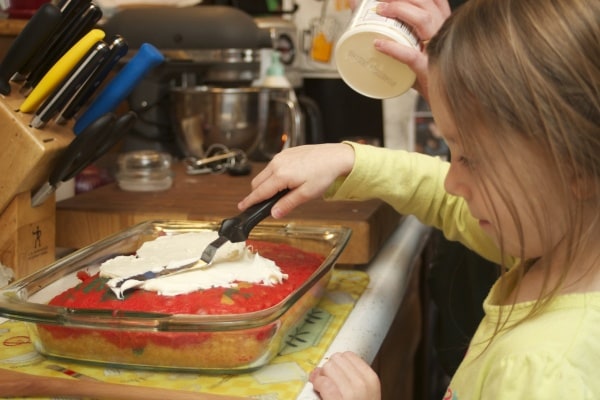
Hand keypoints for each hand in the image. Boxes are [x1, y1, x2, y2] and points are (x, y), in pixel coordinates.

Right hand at [237, 143, 354, 218]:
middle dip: (258, 194)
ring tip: (280, 193)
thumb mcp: (306, 194)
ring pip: (264, 174)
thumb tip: (274, 214)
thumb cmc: (324, 174)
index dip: (250, 201)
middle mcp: (277, 163)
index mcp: (281, 175)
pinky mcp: (286, 153)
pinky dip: (273, 175)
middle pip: (257, 182)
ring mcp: (281, 156)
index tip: (242, 207)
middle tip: (264, 205)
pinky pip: (272, 166)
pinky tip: (286, 181)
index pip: (260, 191)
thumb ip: (287, 204)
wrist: (336, 157)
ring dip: (266, 184)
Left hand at [309, 352, 380, 399]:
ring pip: (328, 368)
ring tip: (323, 387)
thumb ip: (349, 377)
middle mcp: (363, 384)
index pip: (349, 356)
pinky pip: (324, 382)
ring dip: (322, 376)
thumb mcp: (363, 393)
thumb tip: (326, 365)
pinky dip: (318, 384)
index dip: (338, 363)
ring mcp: (352, 393)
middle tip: (328, 381)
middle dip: (329, 369)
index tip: (334, 372)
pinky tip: (318, 389)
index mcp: (371, 380)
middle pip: (337, 360)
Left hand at [374, 0, 450, 98]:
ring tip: (379, 11)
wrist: (447, 103)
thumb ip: (403, 43)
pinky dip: (393, 48)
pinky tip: (379, 44)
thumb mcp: (421, 53)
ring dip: (400, 10)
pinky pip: (411, 55)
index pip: (435, 0)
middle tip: (380, 1)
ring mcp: (438, 50)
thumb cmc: (430, 76)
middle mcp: (444, 33)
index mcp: (444, 26)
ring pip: (423, 20)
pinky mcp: (428, 69)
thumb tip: (373, 35)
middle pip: (426, 5)